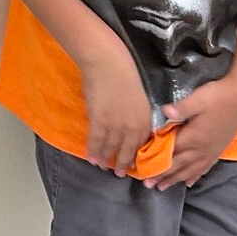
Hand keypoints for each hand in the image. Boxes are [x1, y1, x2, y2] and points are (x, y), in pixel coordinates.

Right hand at [79, 43, 152, 176]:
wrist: (107, 61)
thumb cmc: (124, 71)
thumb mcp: (139, 96)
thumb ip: (137, 113)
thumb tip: (129, 125)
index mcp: (145, 119)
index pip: (142, 145)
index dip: (135, 156)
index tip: (133, 164)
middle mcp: (133, 127)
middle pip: (127, 151)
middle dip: (123, 164)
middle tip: (119, 174)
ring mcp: (115, 126)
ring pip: (110, 148)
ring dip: (105, 159)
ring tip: (102, 166)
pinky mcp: (99, 121)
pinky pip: (96, 141)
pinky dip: (93, 151)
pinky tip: (91, 158)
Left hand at [149, 76, 236, 190]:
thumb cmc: (218, 96)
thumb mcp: (198, 99)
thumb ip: (181, 108)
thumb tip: (163, 112)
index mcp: (193, 137)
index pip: (170, 154)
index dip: (156, 163)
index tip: (142, 171)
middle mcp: (201, 149)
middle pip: (177, 165)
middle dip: (161, 176)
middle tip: (147, 185)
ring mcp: (210, 151)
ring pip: (189, 170)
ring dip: (175, 179)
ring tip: (162, 187)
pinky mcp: (217, 150)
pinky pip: (203, 168)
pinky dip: (194, 176)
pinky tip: (189, 182)